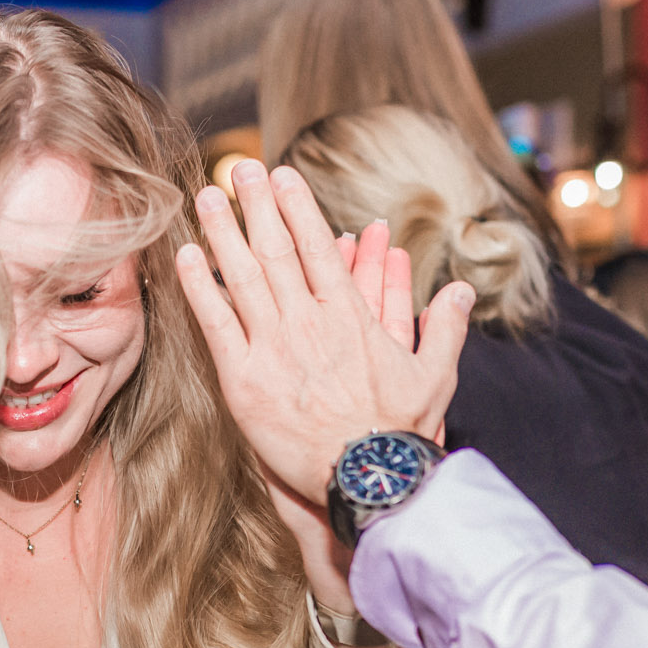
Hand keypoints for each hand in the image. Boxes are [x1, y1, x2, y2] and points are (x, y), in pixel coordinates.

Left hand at [175, 159, 473, 506]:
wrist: (364, 479)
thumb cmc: (399, 432)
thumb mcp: (434, 376)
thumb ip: (446, 328)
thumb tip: (462, 292)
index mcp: (349, 316)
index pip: (317, 248)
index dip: (296, 208)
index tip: (281, 176)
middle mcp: (308, 322)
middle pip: (276, 251)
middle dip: (257, 205)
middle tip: (239, 169)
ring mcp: (273, 349)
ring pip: (242, 278)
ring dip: (223, 233)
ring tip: (207, 197)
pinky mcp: (244, 380)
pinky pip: (215, 324)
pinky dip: (199, 288)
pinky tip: (186, 255)